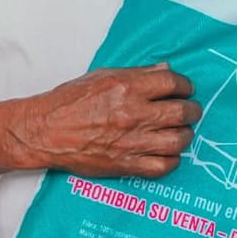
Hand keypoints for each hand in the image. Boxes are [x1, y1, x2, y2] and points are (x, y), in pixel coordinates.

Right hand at [10, 63, 200, 178]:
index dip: (185, 85)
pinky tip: (167, 153)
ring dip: (185, 135)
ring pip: (178, 141)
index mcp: (127, 87)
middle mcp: (133, 114)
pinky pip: (163, 166)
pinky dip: (172, 160)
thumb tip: (165, 71)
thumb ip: (137, 74)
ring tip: (180, 131)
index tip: (185, 89)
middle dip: (192, 110)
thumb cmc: (70, 101)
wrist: (45, 132)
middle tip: (189, 110)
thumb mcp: (102, 76)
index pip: (173, 83)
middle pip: (182, 112)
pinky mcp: (126, 164)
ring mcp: (132, 141)